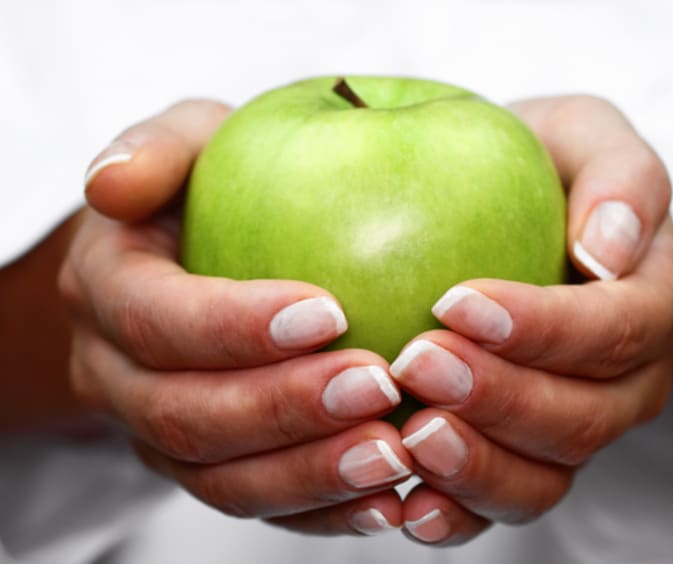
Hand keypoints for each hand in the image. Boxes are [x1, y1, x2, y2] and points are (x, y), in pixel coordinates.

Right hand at [59, 100, 412, 535]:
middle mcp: (118, 375)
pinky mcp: (210, 465)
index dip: (234, 325)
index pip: (154, 318)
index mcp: (105, 290)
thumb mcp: (186, 143)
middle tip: (378, 385)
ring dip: (309, 473)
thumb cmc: (202, 189)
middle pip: (185, 415)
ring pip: (221, 479)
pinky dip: (322, 511)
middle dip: (283, 409)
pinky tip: (389, 499)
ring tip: (395, 453)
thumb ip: (156, 149)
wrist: (190, 258)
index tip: (332, 313)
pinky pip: (259, 505)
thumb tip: (115, 182)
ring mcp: (160, 433)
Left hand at [389, 96, 672, 543]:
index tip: (455, 302)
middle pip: (582, 415)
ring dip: (478, 464)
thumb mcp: (579, 133)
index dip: (543, 328)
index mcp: (653, 301)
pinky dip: (459, 513)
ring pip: (545, 475)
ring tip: (409, 435)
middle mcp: (625, 378)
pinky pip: (502, 503)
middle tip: (416, 364)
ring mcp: (574, 425)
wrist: (494, 206)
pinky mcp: (522, 455)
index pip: (615, 330)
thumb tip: (609, 248)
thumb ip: (619, 174)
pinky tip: (410, 503)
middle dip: (500, 398)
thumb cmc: (534, 164)